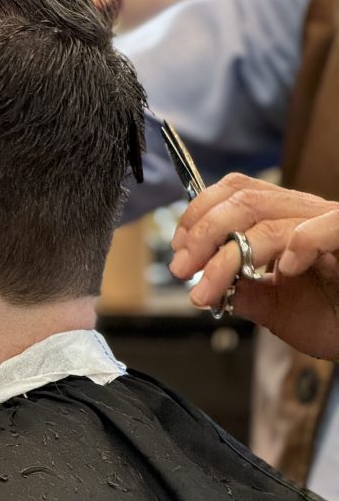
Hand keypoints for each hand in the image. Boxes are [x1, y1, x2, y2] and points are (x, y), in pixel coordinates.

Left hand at [169, 173, 338, 360]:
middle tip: (180, 269)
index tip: (178, 250)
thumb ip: (246, 293)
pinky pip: (329, 226)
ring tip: (208, 288)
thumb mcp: (279, 310)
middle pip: (243, 199)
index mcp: (291, 220)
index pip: (237, 190)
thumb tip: (208, 285)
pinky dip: (300, 244)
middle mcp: (311, 213)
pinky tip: (283, 271)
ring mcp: (335, 223)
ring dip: (226, 255)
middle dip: (201, 233)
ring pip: (268, 217)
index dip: (199, 213)